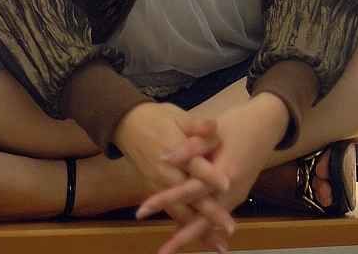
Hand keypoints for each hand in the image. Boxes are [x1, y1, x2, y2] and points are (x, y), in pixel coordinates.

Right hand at [114, 102, 234, 249]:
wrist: (128, 125)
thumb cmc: (157, 118)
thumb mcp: (178, 116)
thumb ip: (197, 125)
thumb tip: (213, 125)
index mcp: (173, 150)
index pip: (194, 165)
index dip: (210, 175)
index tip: (227, 184)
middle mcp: (166, 172)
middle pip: (190, 196)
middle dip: (209, 213)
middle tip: (229, 227)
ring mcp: (159, 185)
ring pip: (180, 211)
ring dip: (198, 229)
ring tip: (217, 245)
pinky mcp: (155, 191)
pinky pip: (172, 212)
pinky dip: (185, 227)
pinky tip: (199, 239)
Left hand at [136, 93, 290, 253]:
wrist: (267, 126)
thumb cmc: (238, 125)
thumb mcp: (215, 131)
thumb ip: (191, 146)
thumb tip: (164, 157)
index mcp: (224, 172)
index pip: (189, 190)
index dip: (166, 199)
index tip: (143, 210)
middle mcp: (231, 191)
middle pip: (203, 219)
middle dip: (181, 237)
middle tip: (162, 252)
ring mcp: (236, 196)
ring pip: (211, 223)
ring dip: (192, 236)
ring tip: (171, 249)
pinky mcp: (237, 196)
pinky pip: (217, 217)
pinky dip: (204, 228)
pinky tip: (189, 235)